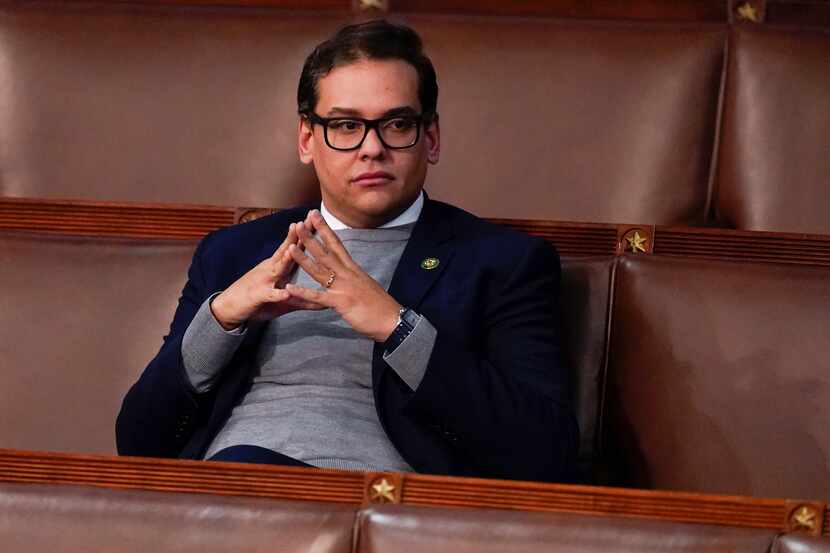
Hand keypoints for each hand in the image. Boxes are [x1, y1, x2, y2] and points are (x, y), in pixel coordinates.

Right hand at [210, 219, 325, 329]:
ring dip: (286, 259)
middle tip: (308, 222)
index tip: (317, 220)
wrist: (229, 307)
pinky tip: (286, 292)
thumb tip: (323, 303)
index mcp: (278, 267)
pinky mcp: (257, 296)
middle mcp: (271, 269)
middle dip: (298, 237)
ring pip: (277, 268)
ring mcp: (264, 281)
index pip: (294, 248)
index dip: (306, 235)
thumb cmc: (258, 300)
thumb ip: (303, 300)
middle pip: (287, 251)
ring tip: (296, 249)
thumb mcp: (283, 300)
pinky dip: (277, 293)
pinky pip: (269, 294)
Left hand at [285, 210, 401, 341]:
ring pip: (320, 270)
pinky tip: (290, 287)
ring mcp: (343, 287)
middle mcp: (347, 274)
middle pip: (326, 253)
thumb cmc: (380, 305)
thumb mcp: (365, 285)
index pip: (337, 245)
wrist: (392, 319)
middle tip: (299, 224)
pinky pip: (318, 297)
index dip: (325, 229)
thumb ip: (353, 278)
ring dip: (304, 259)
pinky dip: (303, 292)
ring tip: (290, 247)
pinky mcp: (341, 302)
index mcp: (353, 269)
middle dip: (311, 238)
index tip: (314, 216)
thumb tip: (347, 273)